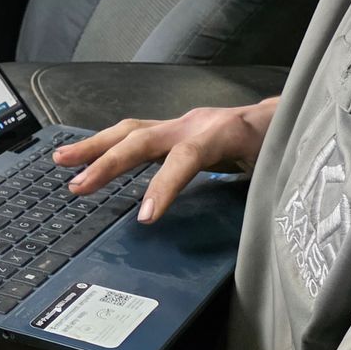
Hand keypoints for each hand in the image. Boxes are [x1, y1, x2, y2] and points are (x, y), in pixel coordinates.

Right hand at [53, 99, 276, 222]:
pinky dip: (109, 145)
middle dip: (107, 162)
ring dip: (94, 147)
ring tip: (62, 161)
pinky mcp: (177, 129)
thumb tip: (250, 233)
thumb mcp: (279, 172)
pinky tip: (88, 156)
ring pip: (131, 131)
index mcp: (223, 133)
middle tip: (78, 187)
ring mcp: (183, 123)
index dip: (163, 186)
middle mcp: (195, 123)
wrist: (288, 116)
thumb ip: (260, 195)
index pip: (185, 158)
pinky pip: (137, 134)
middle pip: (142, 138)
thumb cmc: (285, 145)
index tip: (143, 217)